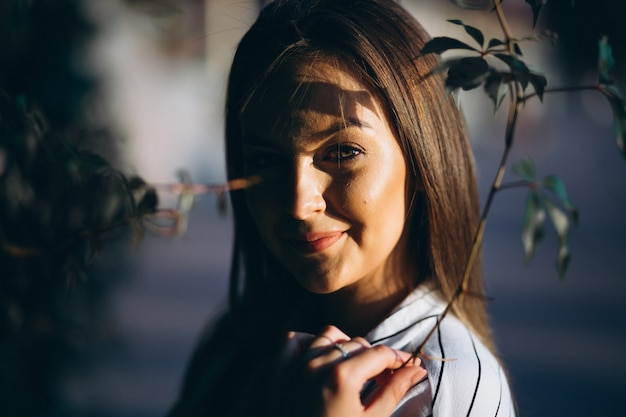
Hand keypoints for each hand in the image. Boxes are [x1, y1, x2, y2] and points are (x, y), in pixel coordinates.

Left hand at [272, 325, 426, 416]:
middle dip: (375, 358)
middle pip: (357, 344)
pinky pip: (294, 340)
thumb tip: (415, 371)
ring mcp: (296, 366)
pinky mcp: (279, 372)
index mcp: (342, 376)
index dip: (399, 359)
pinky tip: (321, 356)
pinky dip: (309, 341)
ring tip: (354, 368)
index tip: (409, 367)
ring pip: (328, 335)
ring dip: (345, 346)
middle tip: (384, 378)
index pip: (380, 354)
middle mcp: (317, 364)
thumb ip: (393, 391)